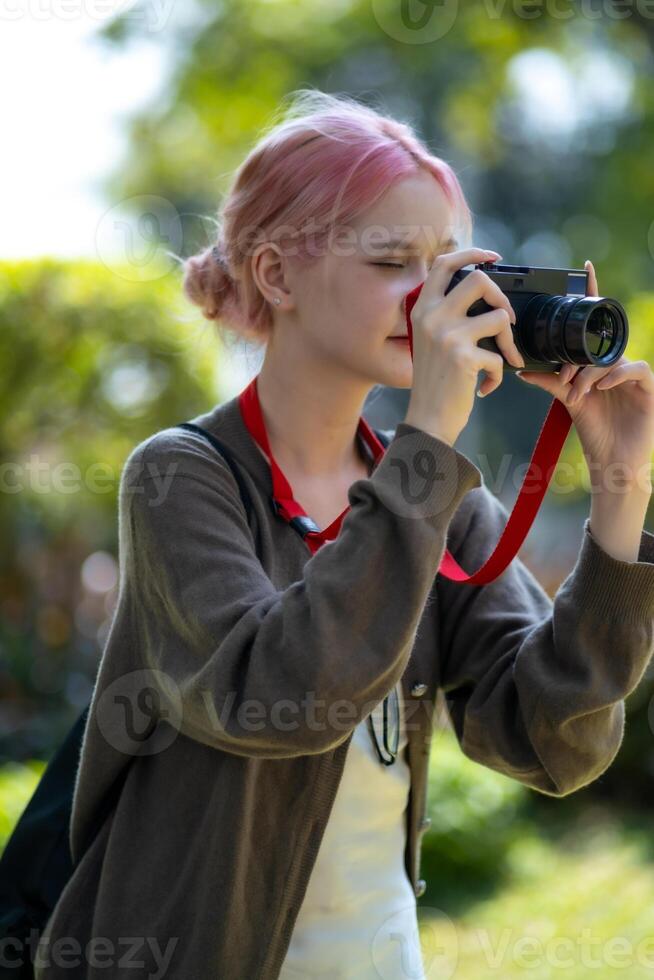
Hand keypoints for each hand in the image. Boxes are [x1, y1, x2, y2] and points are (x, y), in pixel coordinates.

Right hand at [405, 246, 523, 444]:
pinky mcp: (463, 356)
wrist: (427, 421)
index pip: (444, 264)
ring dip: (509, 341)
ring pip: (499, 316)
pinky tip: (487, 387)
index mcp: (422, 309)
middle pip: (479, 280)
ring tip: (504, 359)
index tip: (492, 258)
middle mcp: (431, 317)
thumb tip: (484, 294)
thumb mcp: (430, 342)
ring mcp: (447, 335)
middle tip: (506, 317)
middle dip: (502, 296)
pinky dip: (499, 374)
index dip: (471, 253)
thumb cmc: (434, 383)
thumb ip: (447, 316)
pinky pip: (499, 356)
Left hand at [515, 260, 653, 488]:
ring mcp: (635, 375)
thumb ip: (549, 381)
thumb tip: (522, 370)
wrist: (614, 462)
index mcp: (601, 362)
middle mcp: (619, 364)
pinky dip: (615, 375)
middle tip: (565, 370)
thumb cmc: (595, 431)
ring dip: (591, 373)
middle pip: (603, 342)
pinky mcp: (649, 388)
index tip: (584, 269)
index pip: (597, 326)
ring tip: (576, 392)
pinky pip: (636, 369)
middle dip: (583, 351)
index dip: (593, 296)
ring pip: (613, 357)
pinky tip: (600, 387)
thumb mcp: (568, 402)